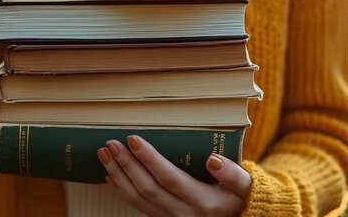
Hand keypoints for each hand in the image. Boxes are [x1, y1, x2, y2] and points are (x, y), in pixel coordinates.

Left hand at [97, 136, 251, 216]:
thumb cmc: (240, 196)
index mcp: (203, 202)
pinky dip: (121, 189)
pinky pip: (137, 206)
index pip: (169, 178)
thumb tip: (213, 159)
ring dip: (118, 175)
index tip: (133, 139)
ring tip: (104, 154)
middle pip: (147, 188)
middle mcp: (183, 214)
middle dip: (126, 164)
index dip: (149, 159)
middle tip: (110, 143)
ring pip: (138, 199)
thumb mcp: (244, 184)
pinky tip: (110, 174)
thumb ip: (232, 173)